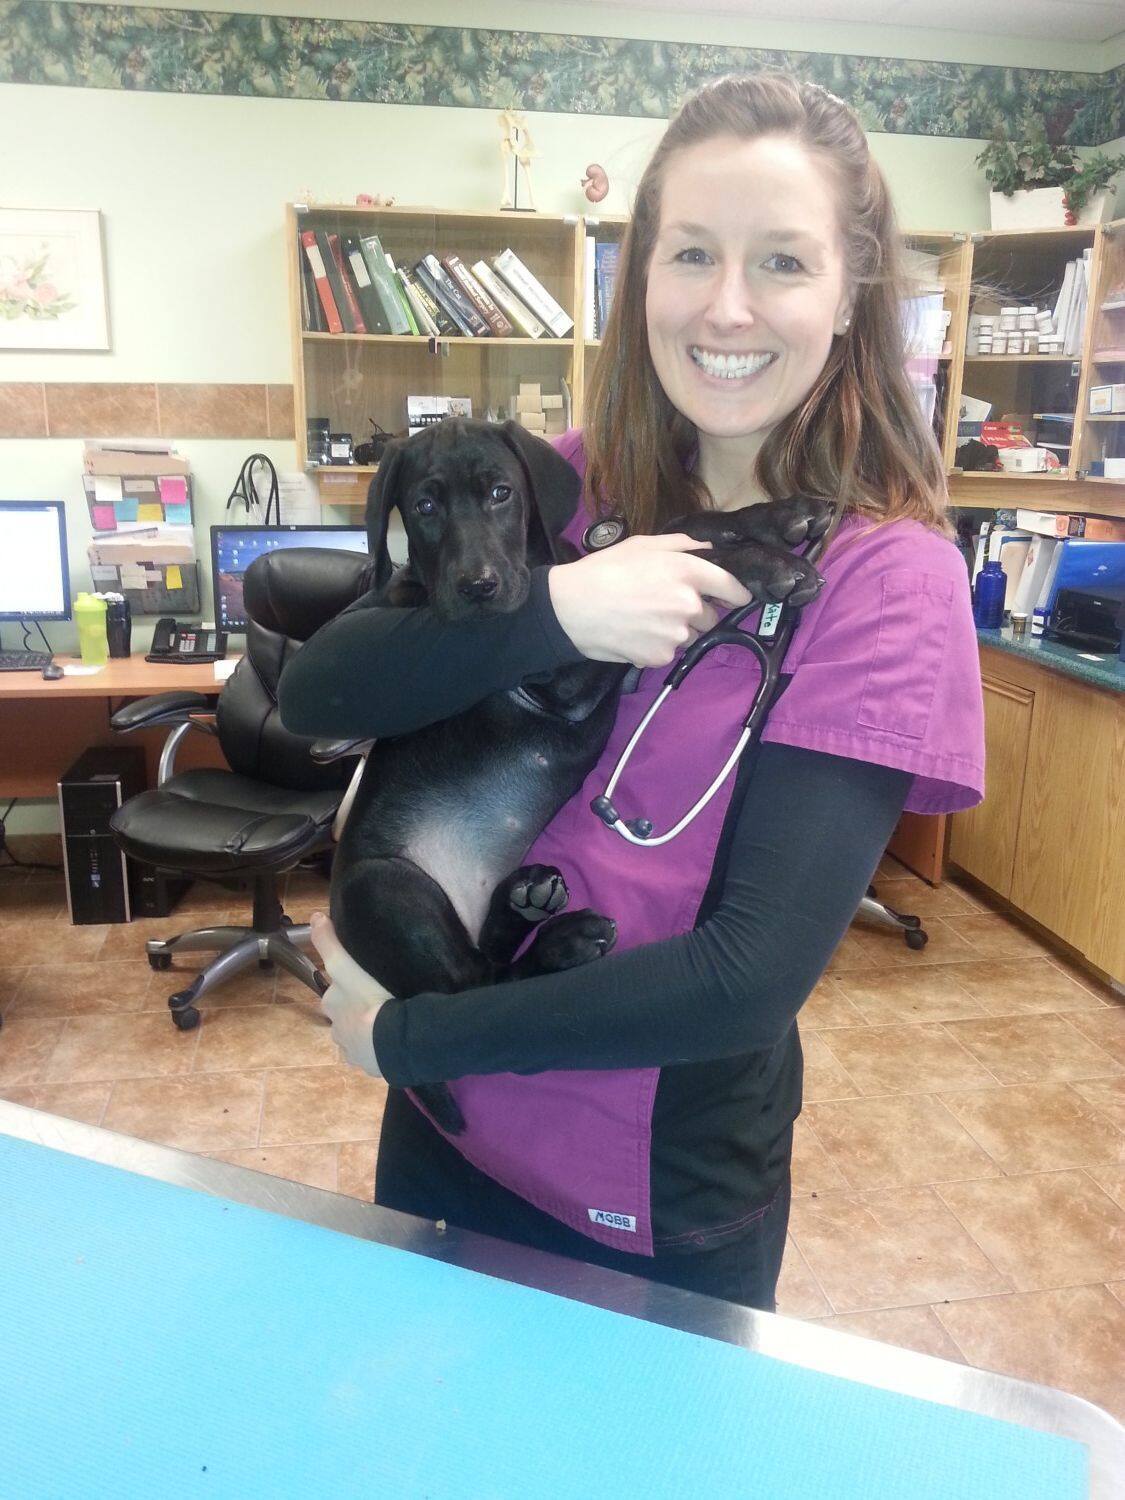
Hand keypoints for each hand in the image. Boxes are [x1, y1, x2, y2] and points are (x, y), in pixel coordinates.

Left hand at [309, 912, 391, 1076]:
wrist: (391, 1039)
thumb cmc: (368, 999)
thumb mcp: (344, 967)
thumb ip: (328, 943)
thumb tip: (314, 916)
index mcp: (332, 1007)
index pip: (335, 996)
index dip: (346, 989)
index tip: (364, 985)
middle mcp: (337, 1032)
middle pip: (345, 1018)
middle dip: (356, 1013)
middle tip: (381, 1001)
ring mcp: (353, 1052)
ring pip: (358, 1038)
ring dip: (369, 1032)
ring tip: (390, 1022)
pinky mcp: (369, 1066)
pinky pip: (372, 1056)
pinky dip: (379, 1049)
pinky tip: (393, 1041)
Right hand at [547, 534, 751, 667]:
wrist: (571, 608)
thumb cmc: (604, 570)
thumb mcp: (642, 545)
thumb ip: (681, 545)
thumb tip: (706, 549)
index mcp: (687, 571)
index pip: (731, 586)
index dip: (737, 593)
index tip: (737, 597)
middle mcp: (689, 604)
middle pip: (711, 616)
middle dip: (697, 612)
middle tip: (667, 605)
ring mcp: (676, 634)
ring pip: (691, 636)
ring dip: (678, 630)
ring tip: (647, 620)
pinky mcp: (661, 657)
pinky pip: (670, 652)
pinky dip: (658, 646)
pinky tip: (637, 634)